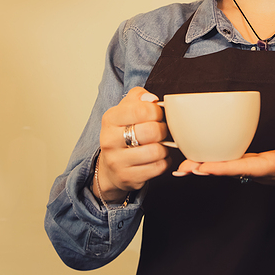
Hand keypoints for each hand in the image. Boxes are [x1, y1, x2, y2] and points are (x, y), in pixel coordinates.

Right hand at [94, 87, 170, 203]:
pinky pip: (158, 167)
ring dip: (164, 148)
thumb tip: (151, 98)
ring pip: (156, 151)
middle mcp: (109, 140)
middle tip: (161, 131)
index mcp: (110, 119)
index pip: (140, 109)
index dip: (156, 111)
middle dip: (163, 130)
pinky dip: (164, 162)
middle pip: (151, 131)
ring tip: (160, 145)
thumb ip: (138, 97)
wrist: (111, 165)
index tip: (157, 115)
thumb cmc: (123, 133)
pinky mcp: (127, 177)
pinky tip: (158, 158)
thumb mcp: (126, 109)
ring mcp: (117, 161)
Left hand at [174, 139, 274, 202]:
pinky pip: (233, 163)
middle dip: (207, 169)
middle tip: (182, 168)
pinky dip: (216, 161)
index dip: (225, 167)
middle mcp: (263, 171)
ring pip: (229, 168)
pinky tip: (202, 158)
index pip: (247, 167)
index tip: (204, 167)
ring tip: (183, 166)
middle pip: (230, 171)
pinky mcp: (257, 165)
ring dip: (207, 167)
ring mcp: (258, 170)